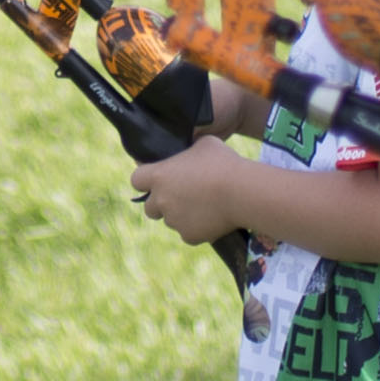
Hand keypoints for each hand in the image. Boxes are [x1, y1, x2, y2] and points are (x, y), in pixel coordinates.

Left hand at [134, 138, 255, 243]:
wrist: (242, 192)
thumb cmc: (224, 163)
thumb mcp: (205, 144)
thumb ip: (190, 150)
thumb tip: (191, 152)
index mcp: (159, 175)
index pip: (136, 180)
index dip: (146, 179)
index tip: (157, 178)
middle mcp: (161, 200)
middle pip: (149, 207)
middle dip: (161, 203)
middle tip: (181, 196)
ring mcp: (174, 220)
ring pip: (171, 220)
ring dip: (181, 215)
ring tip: (204, 205)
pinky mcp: (189, 236)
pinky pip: (188, 233)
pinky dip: (197, 228)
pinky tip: (213, 217)